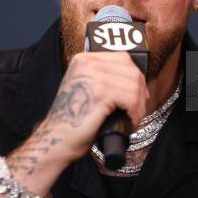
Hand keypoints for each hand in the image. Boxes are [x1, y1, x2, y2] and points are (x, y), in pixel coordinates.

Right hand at [33, 52, 148, 162]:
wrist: (56, 140)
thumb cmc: (72, 120)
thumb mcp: (85, 88)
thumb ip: (103, 78)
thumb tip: (134, 80)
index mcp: (83, 59)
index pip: (122, 57)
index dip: (136, 76)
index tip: (140, 92)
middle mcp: (87, 63)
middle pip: (131, 70)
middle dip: (140, 91)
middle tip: (138, 109)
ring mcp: (93, 77)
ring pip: (134, 85)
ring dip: (139, 105)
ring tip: (133, 118)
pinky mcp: (100, 94)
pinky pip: (132, 99)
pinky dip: (136, 113)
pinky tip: (130, 122)